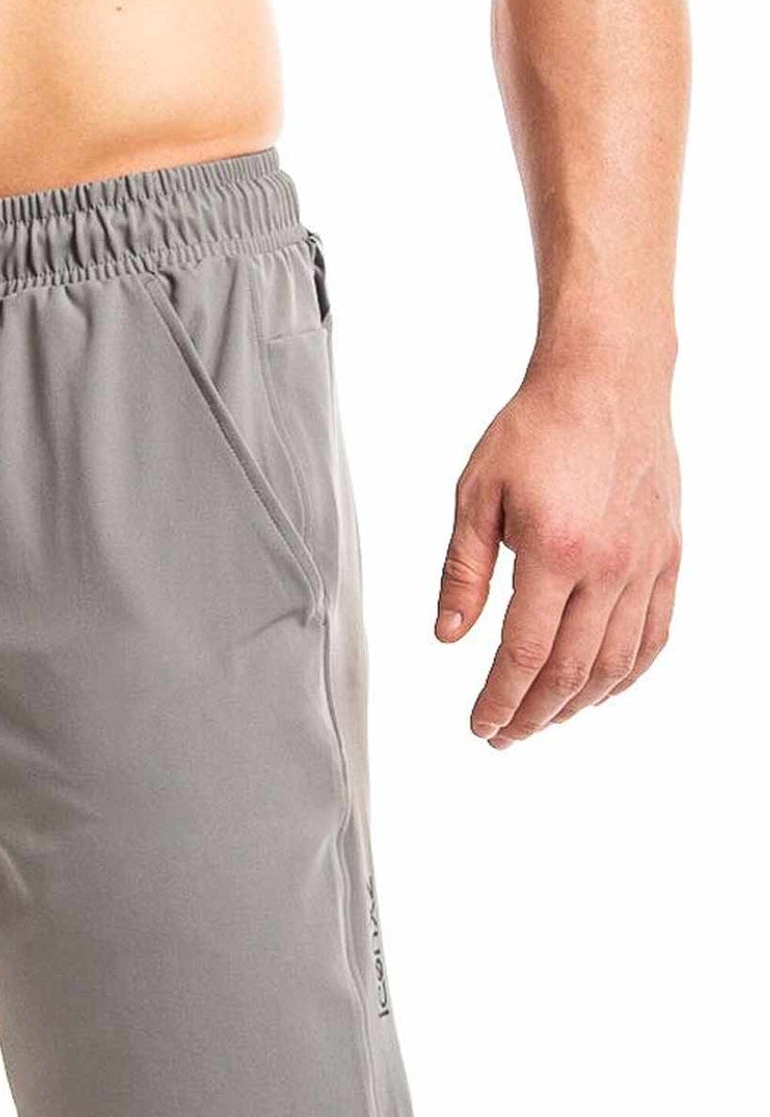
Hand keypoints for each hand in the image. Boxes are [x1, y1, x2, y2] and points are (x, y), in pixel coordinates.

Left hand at [435, 370, 680, 746]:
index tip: (480, 726)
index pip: (525, 653)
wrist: (607, 379)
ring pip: (618, 662)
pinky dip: (629, 672)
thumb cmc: (536, 428)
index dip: (500, 700)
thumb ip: (462, 571)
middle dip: (533, 714)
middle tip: (504, 736)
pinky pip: (657, 632)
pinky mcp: (669, 554)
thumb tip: (448, 636)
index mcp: (554, 551)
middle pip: (572, 671)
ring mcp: (646, 562)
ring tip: (544, 721)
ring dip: (580, 705)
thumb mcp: (476, 495)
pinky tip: (602, 690)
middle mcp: (608, 565)